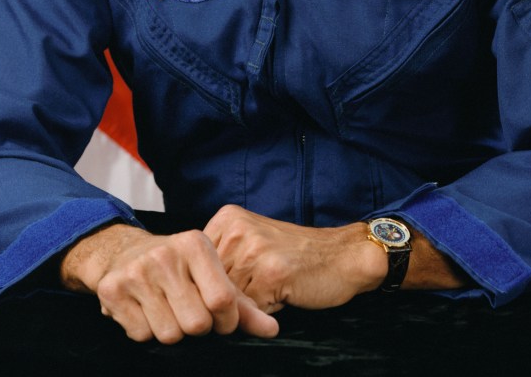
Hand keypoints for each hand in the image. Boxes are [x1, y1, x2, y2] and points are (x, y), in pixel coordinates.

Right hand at [59, 223, 279, 343]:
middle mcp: (165, 254)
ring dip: (172, 330)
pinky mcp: (113, 290)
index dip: (226, 320)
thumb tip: (272, 330)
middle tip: (190, 311)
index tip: (221, 318)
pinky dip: (146, 330)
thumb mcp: (211, 273)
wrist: (125, 252)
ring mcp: (137, 272)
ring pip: (169, 334)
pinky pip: (141, 335)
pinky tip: (145, 310)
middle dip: (197, 327)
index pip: (222, 299)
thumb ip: (242, 304)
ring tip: (167, 309)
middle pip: (196, 323)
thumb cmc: (178, 267)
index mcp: (195, 244)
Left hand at [203, 205, 388, 312]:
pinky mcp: (271, 273)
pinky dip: (262, 313)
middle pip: (208, 283)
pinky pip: (249, 310)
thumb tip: (187, 292)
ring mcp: (254, 249)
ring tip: (268, 292)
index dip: (208, 286)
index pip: (196, 265)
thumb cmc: (297, 254)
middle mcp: (238, 229)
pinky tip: (280, 296)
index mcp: (229, 217)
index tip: (228, 288)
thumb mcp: (254, 242)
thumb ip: (223, 258)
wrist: (343, 255)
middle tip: (252, 294)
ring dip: (243, 308)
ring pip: (226, 299)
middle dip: (224, 299)